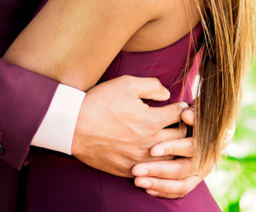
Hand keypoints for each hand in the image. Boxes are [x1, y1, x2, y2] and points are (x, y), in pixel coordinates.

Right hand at [71, 75, 189, 177]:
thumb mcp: (127, 84)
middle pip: (179, 138)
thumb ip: (152, 86)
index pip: (180, 115)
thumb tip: (167, 94)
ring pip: (168, 158)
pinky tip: (154, 154)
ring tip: (170, 138)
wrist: (72, 126)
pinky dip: (156, 163)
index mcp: (152, 121)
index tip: (180, 106)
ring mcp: (137, 159)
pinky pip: (150, 171)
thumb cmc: (100, 102)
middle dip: (182, 127)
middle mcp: (149, 143)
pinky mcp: (126, 170)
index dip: (182, 107)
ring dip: (172, 148)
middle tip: (180, 121)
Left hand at [132, 108, 216, 198]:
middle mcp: (205, 162)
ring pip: (181, 186)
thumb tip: (185, 115)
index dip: (172, 148)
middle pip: (182, 169)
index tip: (152, 150)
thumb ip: (193, 111)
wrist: (205, 131)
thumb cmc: (195, 117)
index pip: (190, 147)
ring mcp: (198, 175)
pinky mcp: (191, 182)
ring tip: (138, 181)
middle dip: (158, 170)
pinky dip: (164, 192)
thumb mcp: (199, 110)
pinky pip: (179, 192)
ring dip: (159, 184)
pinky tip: (147, 189)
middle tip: (136, 170)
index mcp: (208, 143)